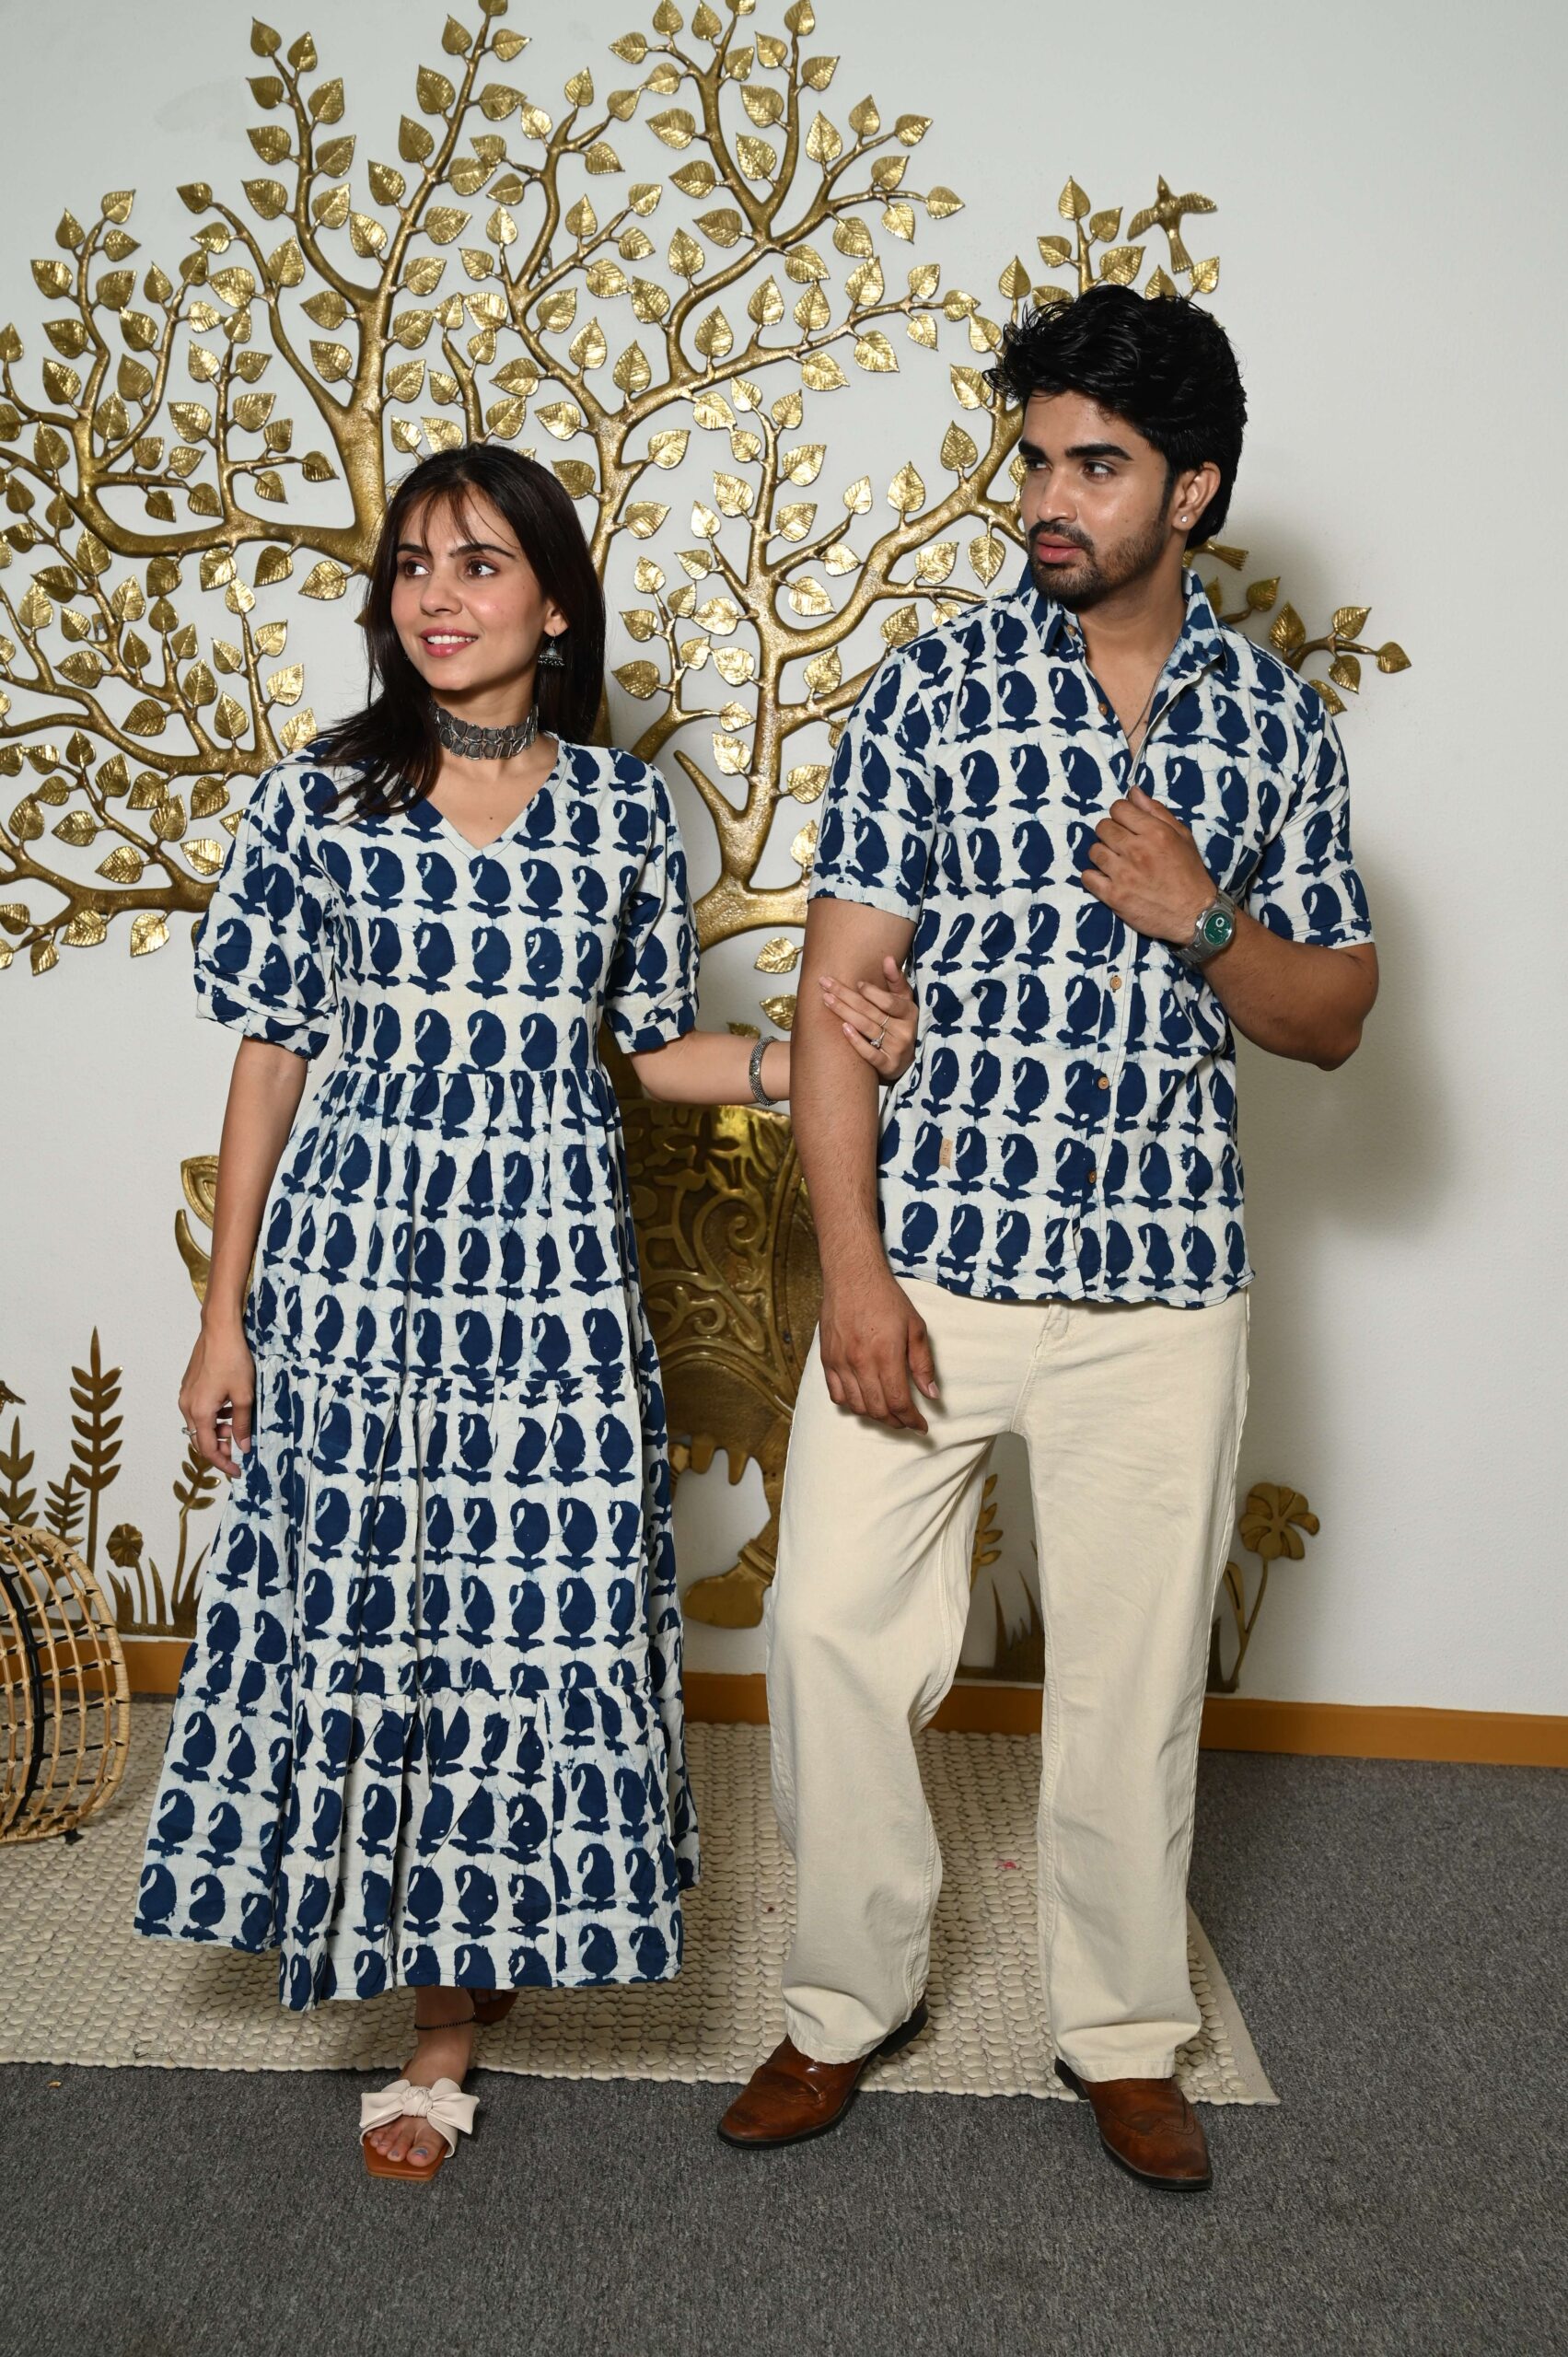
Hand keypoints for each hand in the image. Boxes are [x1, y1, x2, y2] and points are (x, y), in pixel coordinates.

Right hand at [178, 1319, 254, 1479]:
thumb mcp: (244, 1395)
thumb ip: (242, 1424)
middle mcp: (187, 1406)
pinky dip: (213, 1417)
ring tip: (237, 1425)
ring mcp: (186, 1395)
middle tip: (239, 1449)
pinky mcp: (189, 1386)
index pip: (208, 1449)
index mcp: (199, 1412)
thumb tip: (243, 1447)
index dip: (223, 1463)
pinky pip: (199, 1411)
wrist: (219, 1331)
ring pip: (200, 1425)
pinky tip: (229, 1409)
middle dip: (220, 1448)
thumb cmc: (233, 1360)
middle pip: (201, 1439)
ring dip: (218, 1431)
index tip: (237, 1471)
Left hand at [818, 956, 918, 1082]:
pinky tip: (843, 1029)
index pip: (890, 1002)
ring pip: (868, 1029)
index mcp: (909, 1013)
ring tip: (826, 1000)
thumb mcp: (902, 1002)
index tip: (856, 983)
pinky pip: (870, 1053)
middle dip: (847, 996)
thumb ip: (895, 981)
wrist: (903, 1061)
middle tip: (825, 984)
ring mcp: (897, 1050)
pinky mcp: (888, 1066)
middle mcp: (905, 1031)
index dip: (873, 993)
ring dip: (845, 1013)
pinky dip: (856, 1041)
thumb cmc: (899, 1024)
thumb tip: (888, 958)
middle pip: (872, 1012)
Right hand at [818, 1265, 938, 1430]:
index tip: (921, 1427)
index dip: (912, 1420)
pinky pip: (836, 1394)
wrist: (852, 1277)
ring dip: (875, 1415)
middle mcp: (860, 1363)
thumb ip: (922, 1364)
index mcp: (885, 1355)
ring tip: (888, 1412)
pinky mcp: (827, 1359)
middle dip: (896, 1421)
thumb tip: (931, 1395)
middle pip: (878, 1409)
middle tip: (907, 1421)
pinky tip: (863, 1399)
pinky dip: (851, 1404)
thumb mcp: (915, 1327)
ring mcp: (840, 1362)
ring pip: (857, 1406)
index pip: (899, 1402)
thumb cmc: (886, 1299)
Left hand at [1080, 784, 1216, 942]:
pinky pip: (1088, 878)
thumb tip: (1133, 792)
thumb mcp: (1183, 837)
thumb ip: (1157, 812)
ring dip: (1102, 854)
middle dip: (1110, 833)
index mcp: (1155, 832)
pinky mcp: (1114, 896)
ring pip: (1094, 851)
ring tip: (1116, 863)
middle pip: (1103, 827)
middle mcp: (1137, 850)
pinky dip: (1093, 877)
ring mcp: (1123, 874)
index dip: (1121, 815)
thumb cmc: (1190, 874)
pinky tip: (1106, 879)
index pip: (1118, 808)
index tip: (1127, 825)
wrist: (1194, 914)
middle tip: (1122, 846)